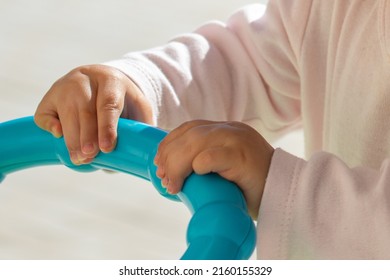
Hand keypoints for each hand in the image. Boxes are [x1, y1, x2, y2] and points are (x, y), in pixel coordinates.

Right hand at [34, 64, 152, 164]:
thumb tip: (129, 158)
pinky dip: (49, 126)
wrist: (100, 78)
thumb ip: (139, 127)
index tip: (107, 148)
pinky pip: (44, 114)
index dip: (107, 128)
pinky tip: (59, 136)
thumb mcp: (138, 106)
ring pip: (66, 115)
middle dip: (87, 137)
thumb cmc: (122, 99)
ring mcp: (65, 86)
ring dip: (72, 140)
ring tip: (79, 159)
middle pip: (86, 112)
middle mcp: (85, 80)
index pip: (108, 104)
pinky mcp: (50, 95)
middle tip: (90, 157)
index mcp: (111, 80)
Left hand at [154, 120, 273, 218]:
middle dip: (169, 156)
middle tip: (163, 179)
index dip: (169, 143)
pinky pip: (214, 156)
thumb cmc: (249, 186)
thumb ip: (204, 161)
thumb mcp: (223, 168)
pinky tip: (195, 176)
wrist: (284, 195)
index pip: (189, 128)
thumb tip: (172, 172)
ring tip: (173, 184)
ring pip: (197, 142)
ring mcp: (239, 140)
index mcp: (225, 130)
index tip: (158, 162)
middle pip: (190, 134)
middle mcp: (231, 130)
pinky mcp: (244, 157)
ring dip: (178, 164)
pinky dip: (200, 165)